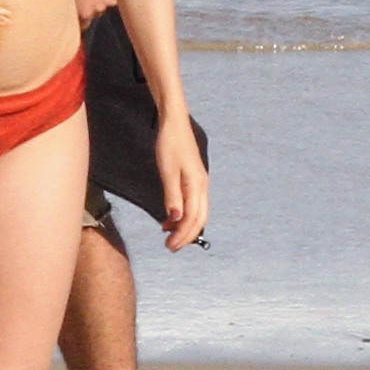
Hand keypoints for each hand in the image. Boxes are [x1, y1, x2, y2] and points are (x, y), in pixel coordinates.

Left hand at [156, 111, 208, 252]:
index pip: (193, 218)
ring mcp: (200, 182)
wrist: (174, 122)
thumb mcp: (167, 171)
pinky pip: (193, 203)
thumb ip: (172, 196)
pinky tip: (170, 218)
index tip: (170, 246)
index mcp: (197, 185)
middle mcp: (202, 186)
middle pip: (199, 219)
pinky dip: (184, 215)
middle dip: (186, 236)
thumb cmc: (169, 144)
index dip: (182, 235)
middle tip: (170, 247)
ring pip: (198, 212)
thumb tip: (176, 219)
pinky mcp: (194, 178)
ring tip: (169, 235)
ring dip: (185, 226)